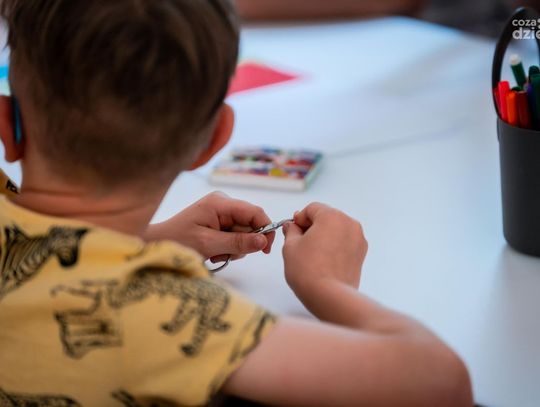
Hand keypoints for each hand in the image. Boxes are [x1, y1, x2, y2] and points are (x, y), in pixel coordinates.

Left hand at [144, 192, 274, 261]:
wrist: (157, 244)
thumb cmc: (178, 242)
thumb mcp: (209, 244)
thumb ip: (238, 242)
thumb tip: (264, 241)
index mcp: (220, 203)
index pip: (254, 212)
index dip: (265, 229)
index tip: (265, 250)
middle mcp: (223, 203)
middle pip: (250, 224)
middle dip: (243, 243)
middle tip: (225, 255)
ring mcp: (220, 211)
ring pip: (243, 232)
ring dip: (234, 247)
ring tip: (216, 254)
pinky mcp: (218, 220)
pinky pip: (234, 234)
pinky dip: (228, 246)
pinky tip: (214, 251)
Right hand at [282, 203, 367, 300]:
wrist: (329, 296)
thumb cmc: (308, 270)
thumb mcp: (290, 246)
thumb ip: (291, 230)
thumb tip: (292, 225)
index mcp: (332, 216)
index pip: (312, 209)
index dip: (299, 218)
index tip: (292, 229)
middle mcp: (349, 223)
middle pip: (326, 217)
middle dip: (312, 226)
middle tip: (299, 242)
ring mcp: (358, 239)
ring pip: (337, 229)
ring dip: (324, 235)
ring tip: (311, 253)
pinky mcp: (361, 254)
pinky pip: (345, 242)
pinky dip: (334, 246)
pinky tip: (323, 260)